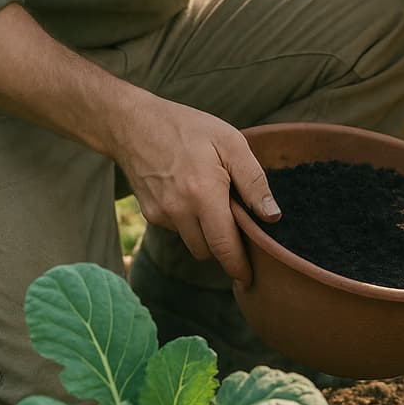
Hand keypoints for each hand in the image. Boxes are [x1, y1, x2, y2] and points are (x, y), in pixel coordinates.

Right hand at [109, 96, 279, 284]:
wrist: (131, 124)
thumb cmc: (187, 129)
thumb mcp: (231, 143)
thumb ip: (254, 181)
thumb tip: (272, 216)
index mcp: (203, 194)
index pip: (225, 246)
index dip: (239, 267)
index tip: (250, 280)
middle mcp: (179, 211)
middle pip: (209, 251)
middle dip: (226, 248)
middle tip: (241, 229)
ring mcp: (161, 215)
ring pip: (193, 243)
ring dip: (208, 235)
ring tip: (216, 205)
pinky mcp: (150, 214)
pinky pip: (178, 230)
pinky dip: (191, 223)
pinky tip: (194, 197)